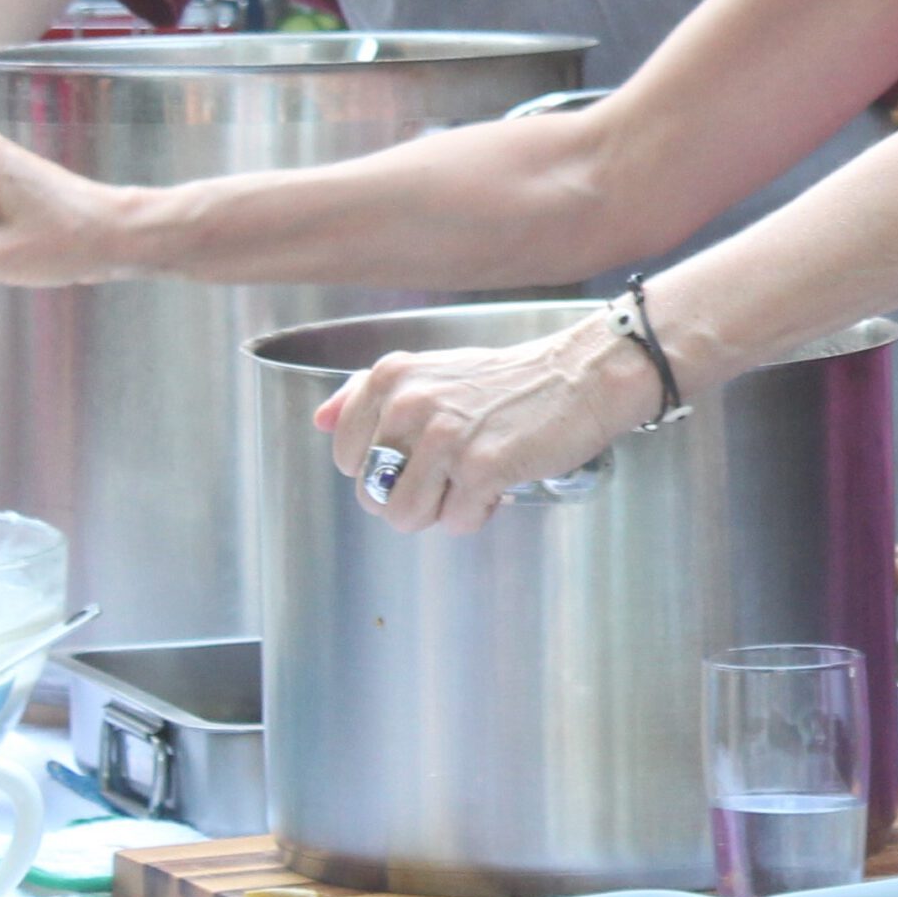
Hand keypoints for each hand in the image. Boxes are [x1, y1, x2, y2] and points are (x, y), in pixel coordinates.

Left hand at [315, 316, 652, 537]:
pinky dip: (480, 511)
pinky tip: (500, 478)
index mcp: (390, 379)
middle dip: (411, 496)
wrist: (577, 378)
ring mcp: (443, 437)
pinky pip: (457, 523)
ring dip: (442, 510)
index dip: (382, 470)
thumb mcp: (428, 373)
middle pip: (373, 496)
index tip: (416, 454)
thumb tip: (320, 420)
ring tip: (470, 477)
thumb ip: (367, 394)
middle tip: (449, 470)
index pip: (344, 457)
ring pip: (406, 518)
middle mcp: (409, 404)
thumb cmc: (507, 382)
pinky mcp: (480, 467)